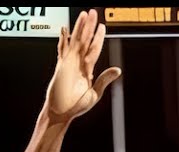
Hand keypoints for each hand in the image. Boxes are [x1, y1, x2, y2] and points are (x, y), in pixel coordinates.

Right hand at [43, 9, 121, 124]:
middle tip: (93, 12)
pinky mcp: (61, 66)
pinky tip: (65, 29)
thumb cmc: (76, 106)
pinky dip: (63, 39)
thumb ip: (104, 80)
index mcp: (87, 69)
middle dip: (89, 27)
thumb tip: (118, 69)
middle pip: (85, 40)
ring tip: (83, 14)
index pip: (94, 49)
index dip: (98, 37)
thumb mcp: (95, 93)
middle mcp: (78, 63)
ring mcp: (69, 63)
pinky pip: (62, 49)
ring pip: (75, 40)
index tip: (102, 26)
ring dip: (79, 28)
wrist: (61, 113)